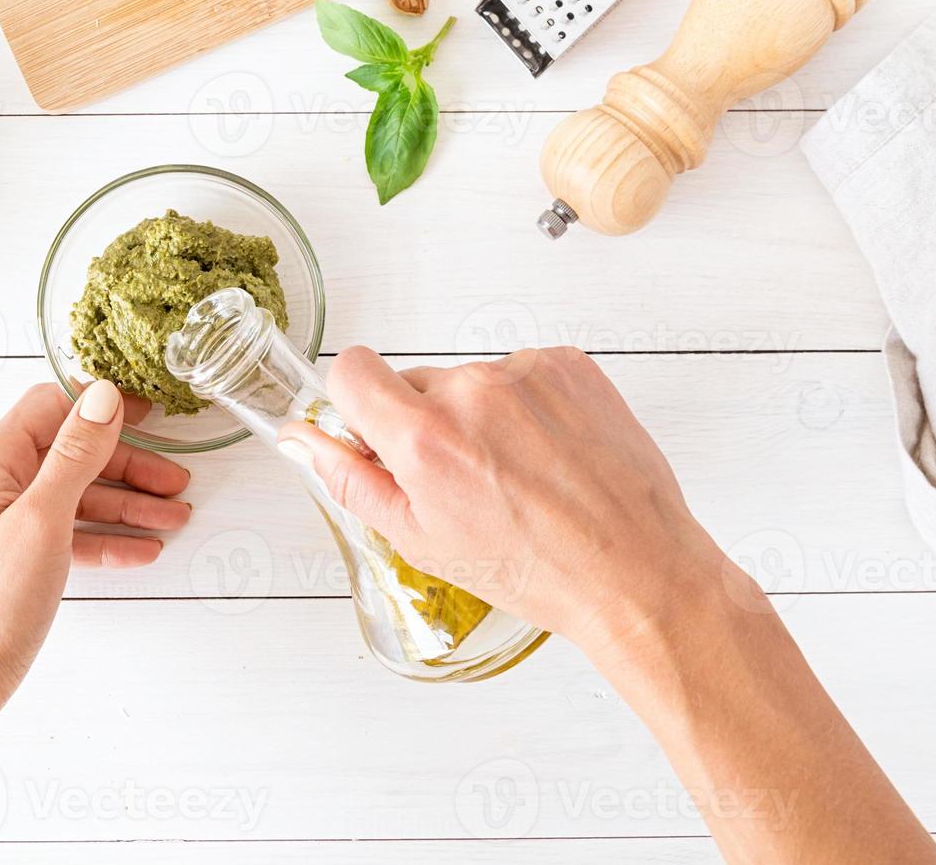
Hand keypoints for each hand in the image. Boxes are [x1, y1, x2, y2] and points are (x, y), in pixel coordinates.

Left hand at [0, 381, 190, 701]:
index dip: (104, 407)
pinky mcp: (9, 556)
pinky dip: (102, 537)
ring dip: (125, 504)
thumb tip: (102, 394)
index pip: (51, 407)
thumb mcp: (44, 519)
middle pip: (69, 454)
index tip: (152, 413)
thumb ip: (76, 453)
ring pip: (73, 497)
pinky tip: (142, 548)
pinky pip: (64, 533)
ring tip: (174, 518)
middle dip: (128, 466)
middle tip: (176, 482)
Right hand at [277, 347, 725, 653]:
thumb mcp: (420, 540)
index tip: (376, 432)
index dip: (356, 403)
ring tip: (519, 475)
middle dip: (426, 422)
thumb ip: (349, 478)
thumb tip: (302, 438)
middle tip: (466, 481)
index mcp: (424, 437)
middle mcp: (472, 390)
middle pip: (415, 382)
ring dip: (480, 416)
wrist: (633, 570)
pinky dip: (527, 407)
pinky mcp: (569, 365)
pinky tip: (549, 456)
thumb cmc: (531, 568)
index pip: (352, 370)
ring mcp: (526, 373)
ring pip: (471, 381)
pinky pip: (521, 374)